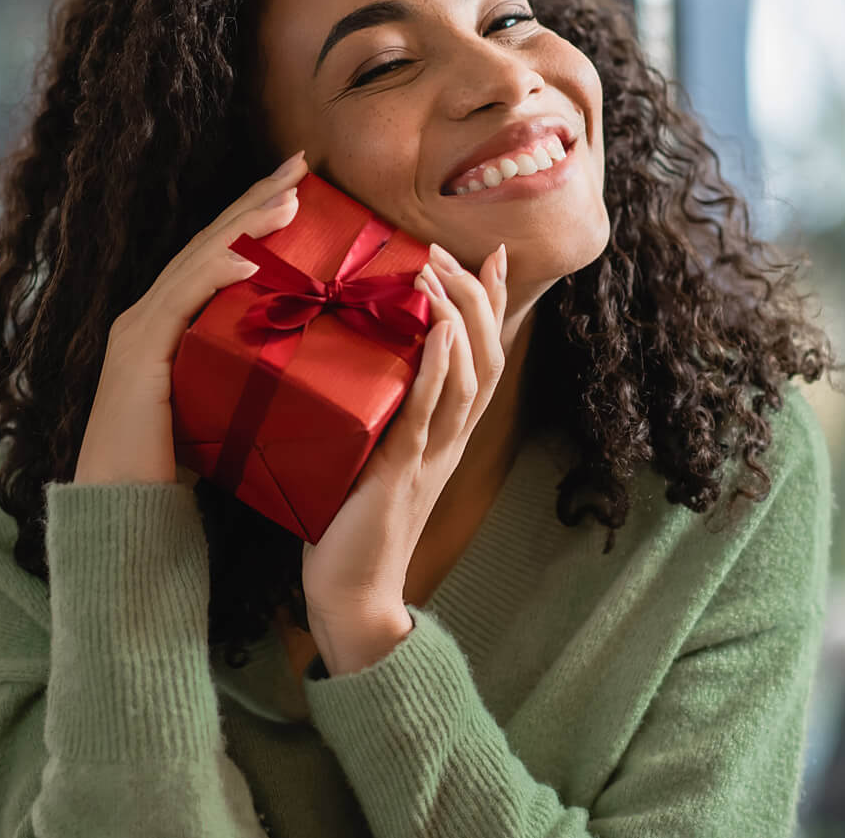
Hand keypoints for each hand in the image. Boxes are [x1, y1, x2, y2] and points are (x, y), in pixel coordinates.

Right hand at [72, 150, 308, 484]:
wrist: (121, 513)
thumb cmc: (176, 469)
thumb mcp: (220, 403)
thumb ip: (244, 371)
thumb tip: (302, 356)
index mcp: (166, 322)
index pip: (217, 253)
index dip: (255, 216)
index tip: (299, 185)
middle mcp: (147, 314)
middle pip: (210, 242)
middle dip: (256, 199)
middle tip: (300, 164)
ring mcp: (138, 330)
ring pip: (199, 261)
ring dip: (247, 226)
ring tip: (291, 199)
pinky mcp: (139, 356)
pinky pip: (181, 302)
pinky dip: (216, 276)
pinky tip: (249, 259)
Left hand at [301, 240, 507, 671]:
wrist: (351, 593)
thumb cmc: (351, 524)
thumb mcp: (370, 452)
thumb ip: (375, 410)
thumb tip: (354, 361)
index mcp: (446, 432)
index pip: (484, 354)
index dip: (492, 303)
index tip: (490, 253)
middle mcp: (451, 439)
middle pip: (489, 355)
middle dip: (476, 296)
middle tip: (451, 251)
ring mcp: (433, 455)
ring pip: (469, 376)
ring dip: (458, 318)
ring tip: (436, 272)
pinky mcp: (403, 471)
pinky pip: (429, 411)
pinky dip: (438, 367)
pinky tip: (438, 331)